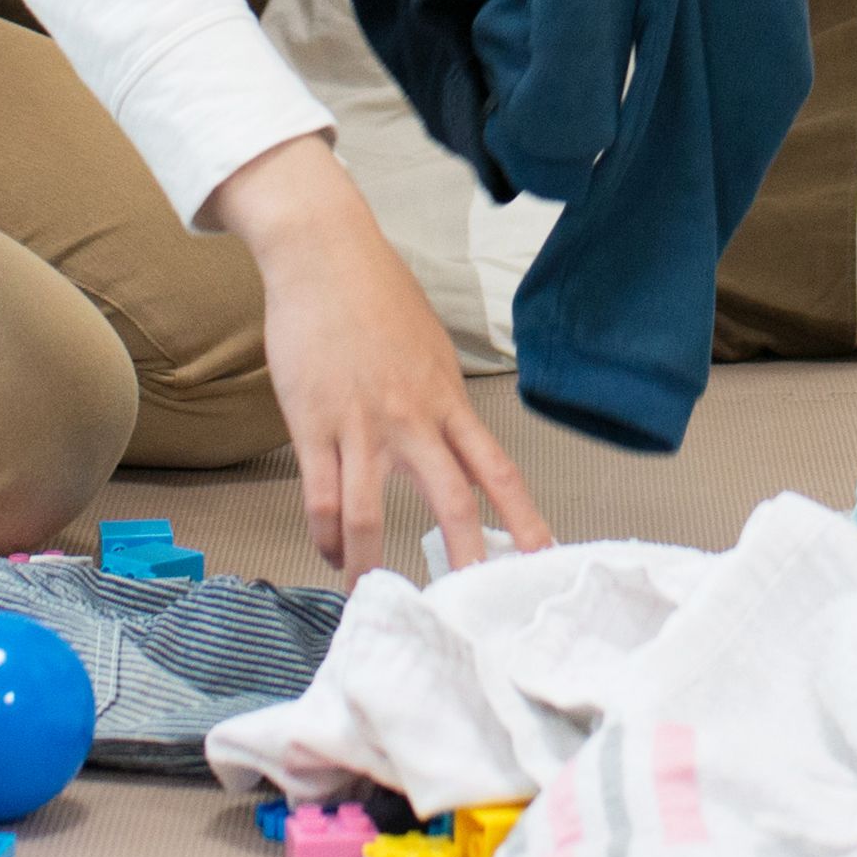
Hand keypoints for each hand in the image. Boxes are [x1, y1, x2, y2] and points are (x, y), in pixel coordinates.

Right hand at [207, 134, 552, 580]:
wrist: (325, 255)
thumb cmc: (377, 298)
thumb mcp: (429, 350)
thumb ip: (440, 403)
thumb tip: (451, 445)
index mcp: (447, 400)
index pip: (497, 469)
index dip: (525, 517)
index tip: (545, 556)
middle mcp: (412, 419)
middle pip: (451, 502)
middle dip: (466, 558)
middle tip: (472, 601)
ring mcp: (360, 424)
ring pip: (370, 514)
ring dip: (371, 563)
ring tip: (373, 593)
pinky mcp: (312, 423)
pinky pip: (321, 496)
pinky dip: (326, 535)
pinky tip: (331, 551)